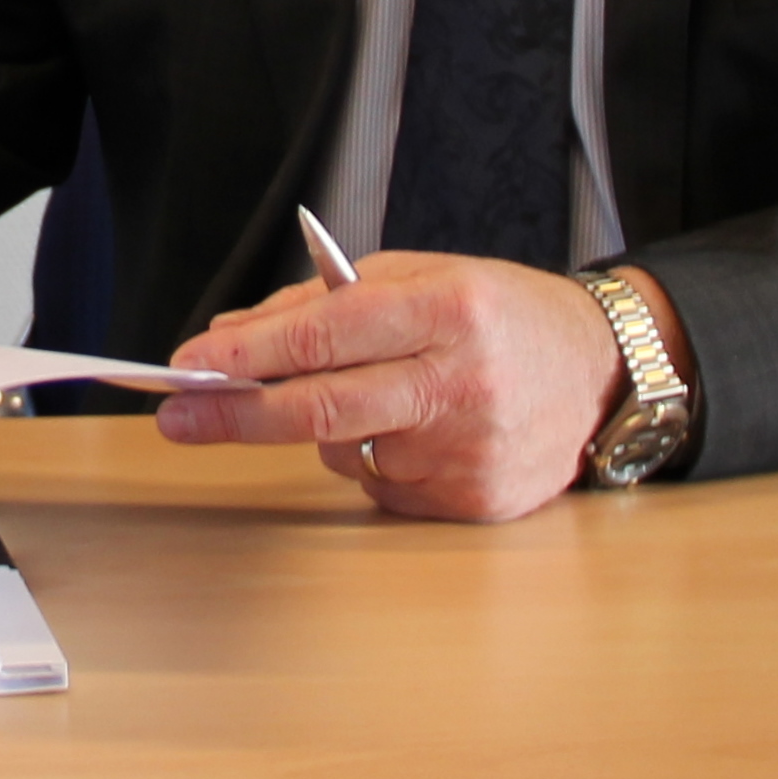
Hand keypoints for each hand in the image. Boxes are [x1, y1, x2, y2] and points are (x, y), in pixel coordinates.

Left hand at [155, 251, 668, 523]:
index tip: (190, 364)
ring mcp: (470, 451)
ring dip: (330, 428)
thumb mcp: (418, 276)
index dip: (249, 354)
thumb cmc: (498, 314)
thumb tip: (231, 337)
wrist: (601, 372)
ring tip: (387, 392)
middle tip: (176, 416)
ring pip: (345, 450)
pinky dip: (376, 459)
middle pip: (321, 409)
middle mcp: (461, 382)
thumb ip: (321, 303)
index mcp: (447, 309)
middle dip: (236, 415)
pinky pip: (382, 486)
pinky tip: (422, 431)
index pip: (324, 334)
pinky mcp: (476, 501)